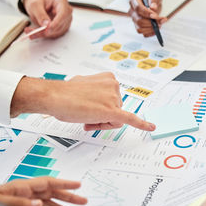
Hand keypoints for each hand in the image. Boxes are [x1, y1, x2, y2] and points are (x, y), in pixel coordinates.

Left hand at [0, 177, 86, 205]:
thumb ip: (20, 202)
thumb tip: (39, 204)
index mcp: (22, 186)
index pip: (48, 183)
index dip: (64, 184)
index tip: (78, 185)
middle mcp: (27, 194)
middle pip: (53, 195)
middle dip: (69, 198)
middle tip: (84, 201)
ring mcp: (26, 205)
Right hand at [10, 72, 155, 131]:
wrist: (54, 97)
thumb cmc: (65, 94)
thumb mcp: (84, 89)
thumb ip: (95, 95)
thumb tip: (96, 105)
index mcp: (109, 79)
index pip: (112, 100)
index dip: (100, 109)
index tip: (88, 106)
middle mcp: (114, 86)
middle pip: (115, 110)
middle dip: (102, 117)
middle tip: (85, 116)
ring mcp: (113, 98)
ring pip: (114, 119)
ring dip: (101, 122)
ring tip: (85, 116)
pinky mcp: (112, 111)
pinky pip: (130, 119)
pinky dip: (142, 124)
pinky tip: (152, 127)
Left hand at [23, 0, 72, 38]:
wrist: (38, 6)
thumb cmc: (38, 2)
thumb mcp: (35, 5)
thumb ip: (40, 14)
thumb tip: (46, 24)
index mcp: (62, 2)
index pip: (63, 14)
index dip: (56, 23)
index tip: (47, 28)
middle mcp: (66, 13)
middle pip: (60, 25)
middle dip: (46, 30)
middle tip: (33, 32)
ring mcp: (65, 22)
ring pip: (56, 32)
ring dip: (43, 34)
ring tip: (30, 32)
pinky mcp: (61, 30)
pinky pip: (53, 35)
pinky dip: (43, 35)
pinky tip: (34, 33)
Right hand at [129, 0, 166, 36]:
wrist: (151, 0)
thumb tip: (153, 8)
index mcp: (134, 1)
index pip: (138, 9)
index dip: (146, 13)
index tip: (155, 16)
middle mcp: (132, 12)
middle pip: (139, 21)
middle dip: (151, 23)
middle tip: (161, 21)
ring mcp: (135, 20)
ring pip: (140, 29)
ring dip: (151, 29)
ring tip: (159, 24)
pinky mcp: (139, 26)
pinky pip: (143, 33)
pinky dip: (151, 33)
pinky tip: (156, 29)